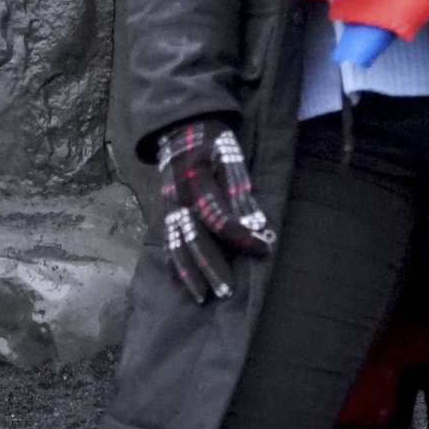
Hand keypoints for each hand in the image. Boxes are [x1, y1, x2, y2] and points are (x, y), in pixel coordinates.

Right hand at [157, 123, 275, 304]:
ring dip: (190, 274)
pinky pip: (167, 243)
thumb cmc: (214, 143)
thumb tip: (257, 224)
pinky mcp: (164, 214)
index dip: (241, 236)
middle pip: (195, 237)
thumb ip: (241, 190)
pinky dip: (174, 265)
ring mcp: (168, 207)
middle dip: (211, 266)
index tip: (264, 250)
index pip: (220, 215)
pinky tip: (179, 286)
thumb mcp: (231, 156)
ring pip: (177, 245)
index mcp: (198, 179)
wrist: (181, 130)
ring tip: (201, 298)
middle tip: (227, 291)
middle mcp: (179, 197)